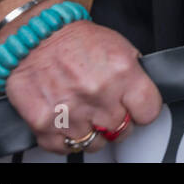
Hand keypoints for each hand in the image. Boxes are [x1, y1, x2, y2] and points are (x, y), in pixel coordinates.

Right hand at [1, 18, 161, 154]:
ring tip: (84, 111)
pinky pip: (64, 148)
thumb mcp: (118, 45)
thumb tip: (143, 98)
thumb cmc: (74, 39)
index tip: (137, 110)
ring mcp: (70, 110)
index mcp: (121, 71)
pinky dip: (66, 139)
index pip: (149, 111)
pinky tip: (67, 120)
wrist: (35, 36)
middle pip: (122, 130)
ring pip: (94, 143)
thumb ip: (134, 75)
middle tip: (106, 106)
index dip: (143, 111)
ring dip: (92, 132)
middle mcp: (97, 92)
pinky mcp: (44, 123)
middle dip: (117, 120)